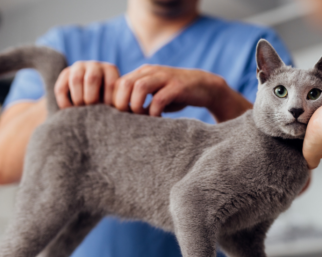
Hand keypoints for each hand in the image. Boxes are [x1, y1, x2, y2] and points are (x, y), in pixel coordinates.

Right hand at [54, 61, 119, 108]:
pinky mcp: (65, 73)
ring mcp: (79, 67)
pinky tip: (69, 111)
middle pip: (92, 79)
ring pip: (76, 80)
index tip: (107, 113)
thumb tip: (114, 115)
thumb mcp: (113, 100)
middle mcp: (95, 65)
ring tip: (81, 112)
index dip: (108, 101)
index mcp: (111, 70)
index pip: (111, 84)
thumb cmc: (106, 101)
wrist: (89, 96)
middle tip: (92, 111)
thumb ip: (114, 104)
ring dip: (78, 99)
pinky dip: (64, 102)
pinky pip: (61, 88)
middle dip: (91, 98)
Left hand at [112, 65, 251, 120]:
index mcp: (143, 72)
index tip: (121, 115)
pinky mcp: (178, 87)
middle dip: (122, 103)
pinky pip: (159, 99)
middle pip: (125, 83)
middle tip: (128, 117)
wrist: (205, 86)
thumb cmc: (177, 94)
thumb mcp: (156, 92)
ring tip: (142, 117)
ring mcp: (165, 78)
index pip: (118, 82)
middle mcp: (151, 72)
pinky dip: (154, 112)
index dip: (115, 100)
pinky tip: (157, 119)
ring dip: (137, 105)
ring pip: (139, 87)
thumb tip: (121, 116)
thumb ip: (140, 98)